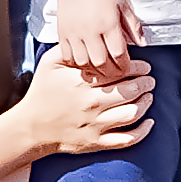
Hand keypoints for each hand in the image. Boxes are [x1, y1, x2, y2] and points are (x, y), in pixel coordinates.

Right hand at [13, 47, 154, 158]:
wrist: (31, 126)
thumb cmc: (42, 92)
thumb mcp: (49, 63)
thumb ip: (71, 49)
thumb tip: (94, 39)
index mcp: (81, 82)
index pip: (120, 71)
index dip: (138, 68)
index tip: (145, 67)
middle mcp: (90, 103)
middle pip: (130, 92)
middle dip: (145, 84)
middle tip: (149, 80)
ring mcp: (94, 125)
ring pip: (132, 114)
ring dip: (145, 103)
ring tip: (148, 96)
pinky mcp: (96, 142)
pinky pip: (126, 140)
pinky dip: (143, 131)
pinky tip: (149, 122)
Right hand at [45, 0, 140, 70]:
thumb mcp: (122, 2)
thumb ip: (132, 24)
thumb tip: (142, 43)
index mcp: (108, 23)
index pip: (118, 53)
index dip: (125, 65)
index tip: (127, 66)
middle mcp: (90, 31)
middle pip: (101, 62)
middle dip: (110, 72)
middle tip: (115, 72)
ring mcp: (74, 33)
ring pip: (83, 62)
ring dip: (93, 69)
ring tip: (100, 69)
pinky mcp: (62, 33)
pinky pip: (67, 55)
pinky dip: (76, 62)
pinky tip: (83, 60)